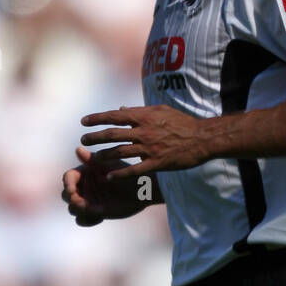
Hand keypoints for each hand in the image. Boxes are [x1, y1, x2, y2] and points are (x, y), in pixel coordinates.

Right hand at [61, 144, 153, 225]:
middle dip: (71, 198)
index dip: (68, 183)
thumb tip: (78, 149)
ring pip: (73, 209)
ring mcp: (87, 201)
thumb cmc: (125, 173)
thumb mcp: (109, 165)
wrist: (140, 189)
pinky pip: (82, 220)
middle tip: (80, 201)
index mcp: (83, 173)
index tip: (72, 188)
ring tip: (92, 209)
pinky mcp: (94, 213)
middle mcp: (82, 188)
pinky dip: (87, 220)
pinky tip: (99, 216)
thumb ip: (93, 160)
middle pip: (66, 195)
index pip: (68, 178)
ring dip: (79, 210)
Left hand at [79, 104, 210, 175]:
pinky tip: (109, 177)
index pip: (115, 116)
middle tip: (83, 139)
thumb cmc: (182, 122)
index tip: (84, 121)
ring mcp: (150, 148)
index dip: (97, 118)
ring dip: (103, 155)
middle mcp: (144, 131)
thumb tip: (121, 108)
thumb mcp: (161, 110)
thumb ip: (140, 110)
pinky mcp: (157, 163)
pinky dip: (120, 174)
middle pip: (113, 134)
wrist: (202, 138)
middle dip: (95, 137)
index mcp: (144, 117)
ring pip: (120, 152)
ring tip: (93, 158)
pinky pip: (134, 170)